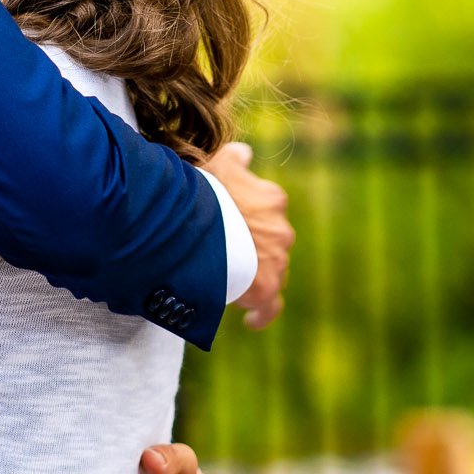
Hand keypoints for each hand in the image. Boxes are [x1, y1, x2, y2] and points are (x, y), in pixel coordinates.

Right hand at [203, 142, 290, 328]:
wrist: (191, 224)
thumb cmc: (198, 191)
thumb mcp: (215, 163)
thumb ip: (233, 158)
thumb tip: (245, 152)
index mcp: (272, 199)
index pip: (268, 213)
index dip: (249, 222)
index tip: (232, 228)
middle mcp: (281, 230)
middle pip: (271, 245)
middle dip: (252, 250)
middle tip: (223, 254)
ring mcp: (276, 260)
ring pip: (270, 272)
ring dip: (254, 276)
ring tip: (226, 282)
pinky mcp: (265, 287)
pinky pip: (270, 305)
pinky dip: (262, 314)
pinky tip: (251, 321)